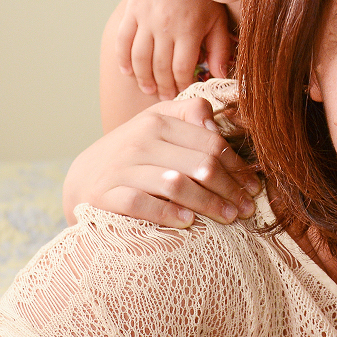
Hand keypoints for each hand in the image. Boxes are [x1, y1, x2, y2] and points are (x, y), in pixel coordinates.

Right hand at [63, 95, 258, 226]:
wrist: (84, 178)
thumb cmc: (134, 154)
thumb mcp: (157, 124)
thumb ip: (190, 114)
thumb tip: (217, 125)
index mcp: (158, 121)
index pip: (211, 142)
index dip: (237, 166)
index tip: (253, 186)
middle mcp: (140, 141)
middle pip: (200, 164)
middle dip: (230, 189)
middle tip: (247, 208)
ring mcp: (121, 168)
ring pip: (176, 183)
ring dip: (208, 203)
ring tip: (228, 218)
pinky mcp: (105, 195)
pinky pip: (141, 204)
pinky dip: (167, 213)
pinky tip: (188, 222)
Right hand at [116, 0, 232, 100]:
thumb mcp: (217, 18)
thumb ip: (219, 48)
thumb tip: (220, 75)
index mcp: (189, 30)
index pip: (182, 69)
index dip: (182, 85)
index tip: (184, 93)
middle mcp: (166, 27)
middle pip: (160, 67)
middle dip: (163, 87)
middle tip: (166, 97)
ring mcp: (146, 19)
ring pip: (139, 58)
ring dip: (142, 78)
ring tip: (148, 88)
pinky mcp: (132, 11)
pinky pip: (122, 40)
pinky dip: (123, 59)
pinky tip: (127, 71)